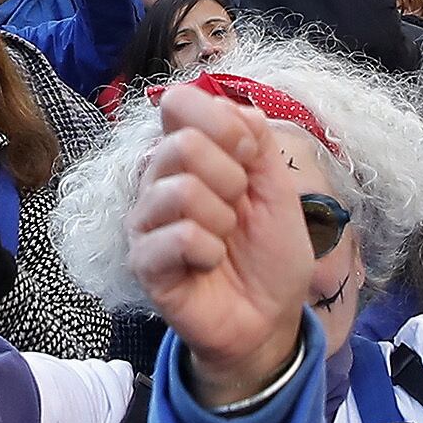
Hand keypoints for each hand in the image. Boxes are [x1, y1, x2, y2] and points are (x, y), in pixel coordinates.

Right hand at [127, 81, 322, 397]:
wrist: (269, 319)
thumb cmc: (269, 255)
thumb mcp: (279, 191)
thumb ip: (259, 145)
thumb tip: (240, 108)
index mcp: (188, 156)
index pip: (178, 102)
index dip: (220, 122)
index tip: (249, 156)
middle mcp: (158, 180)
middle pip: (181, 144)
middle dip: (230, 178)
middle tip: (238, 210)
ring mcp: (147, 221)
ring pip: (180, 190)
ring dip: (221, 219)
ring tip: (225, 240)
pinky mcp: (143, 261)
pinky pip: (178, 237)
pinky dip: (209, 251)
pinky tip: (210, 264)